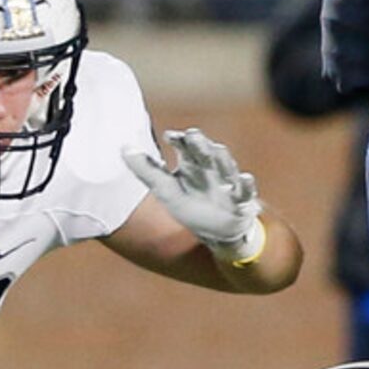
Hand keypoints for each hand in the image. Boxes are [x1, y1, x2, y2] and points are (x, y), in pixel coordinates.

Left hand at [123, 128, 263, 254]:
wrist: (218, 232)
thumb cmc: (192, 205)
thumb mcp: (166, 190)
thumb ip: (146, 169)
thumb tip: (122, 148)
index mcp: (192, 164)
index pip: (186, 147)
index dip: (180, 140)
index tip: (171, 136)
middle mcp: (211, 169)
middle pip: (206, 152)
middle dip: (201, 144)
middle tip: (193, 135)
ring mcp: (228, 184)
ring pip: (227, 166)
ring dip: (223, 158)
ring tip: (217, 150)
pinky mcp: (241, 201)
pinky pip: (245, 191)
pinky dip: (246, 184)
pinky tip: (245, 177)